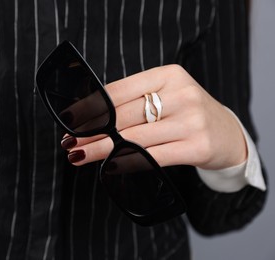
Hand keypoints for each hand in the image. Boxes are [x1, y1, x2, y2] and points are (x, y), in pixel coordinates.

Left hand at [62, 65, 246, 169]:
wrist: (228, 134)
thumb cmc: (187, 114)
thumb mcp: (166, 95)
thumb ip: (134, 100)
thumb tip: (89, 115)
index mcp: (169, 75)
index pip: (119, 90)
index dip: (91, 106)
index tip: (70, 119)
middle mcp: (181, 94)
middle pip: (124, 115)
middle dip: (91, 131)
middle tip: (69, 141)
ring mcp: (191, 121)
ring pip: (134, 137)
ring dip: (100, 148)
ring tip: (78, 154)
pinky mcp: (197, 147)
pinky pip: (153, 156)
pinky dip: (126, 162)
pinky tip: (108, 166)